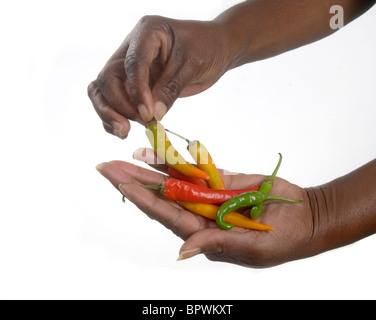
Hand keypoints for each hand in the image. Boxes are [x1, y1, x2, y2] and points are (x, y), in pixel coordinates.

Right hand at [88, 16, 231, 138]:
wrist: (215, 48)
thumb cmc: (206, 47)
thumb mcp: (192, 65)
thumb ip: (171, 88)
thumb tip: (153, 115)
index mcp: (147, 33)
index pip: (131, 64)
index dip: (136, 91)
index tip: (147, 114)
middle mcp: (131, 48)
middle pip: (107, 79)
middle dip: (119, 105)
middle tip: (139, 123)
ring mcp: (128, 67)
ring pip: (102, 91)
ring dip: (108, 113)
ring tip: (124, 132)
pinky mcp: (132, 84)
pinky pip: (112, 101)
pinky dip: (113, 117)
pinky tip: (123, 131)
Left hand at [96, 155, 315, 267]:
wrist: (304, 215)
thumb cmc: (283, 239)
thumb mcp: (253, 249)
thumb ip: (218, 245)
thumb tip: (183, 251)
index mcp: (204, 232)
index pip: (165, 214)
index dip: (142, 199)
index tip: (120, 183)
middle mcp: (201, 213)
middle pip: (161, 196)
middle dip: (134, 180)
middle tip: (107, 166)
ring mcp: (210, 195)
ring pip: (175, 179)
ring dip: (152, 166)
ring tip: (129, 151)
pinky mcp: (222, 179)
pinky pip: (197, 168)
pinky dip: (180, 159)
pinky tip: (162, 149)